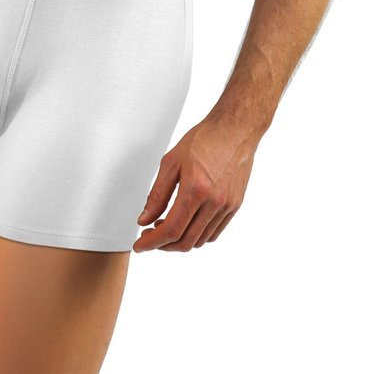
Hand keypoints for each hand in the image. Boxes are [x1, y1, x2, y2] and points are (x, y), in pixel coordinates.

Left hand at [133, 115, 257, 252]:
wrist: (234, 129)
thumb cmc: (203, 139)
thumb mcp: (171, 162)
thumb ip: (157, 194)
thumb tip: (144, 219)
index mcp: (195, 189)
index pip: (171, 229)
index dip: (152, 242)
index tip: (140, 245)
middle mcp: (214, 202)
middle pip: (185, 241)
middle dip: (163, 245)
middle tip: (150, 235)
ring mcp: (227, 206)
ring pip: (200, 240)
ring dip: (180, 241)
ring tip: (166, 226)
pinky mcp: (235, 206)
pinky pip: (214, 233)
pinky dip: (197, 235)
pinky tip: (187, 223)